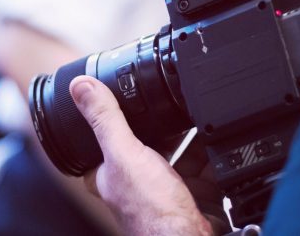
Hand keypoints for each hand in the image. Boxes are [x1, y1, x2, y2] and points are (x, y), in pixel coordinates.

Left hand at [69, 75, 224, 235]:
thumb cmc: (150, 213)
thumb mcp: (124, 154)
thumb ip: (105, 119)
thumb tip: (80, 86)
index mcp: (110, 173)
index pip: (110, 134)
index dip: (120, 114)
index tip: (131, 90)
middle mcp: (138, 181)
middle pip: (151, 140)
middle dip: (166, 122)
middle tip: (175, 99)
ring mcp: (169, 188)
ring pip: (182, 151)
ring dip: (195, 136)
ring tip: (202, 115)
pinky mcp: (196, 193)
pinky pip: (206, 164)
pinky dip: (215, 152)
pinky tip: (220, 139)